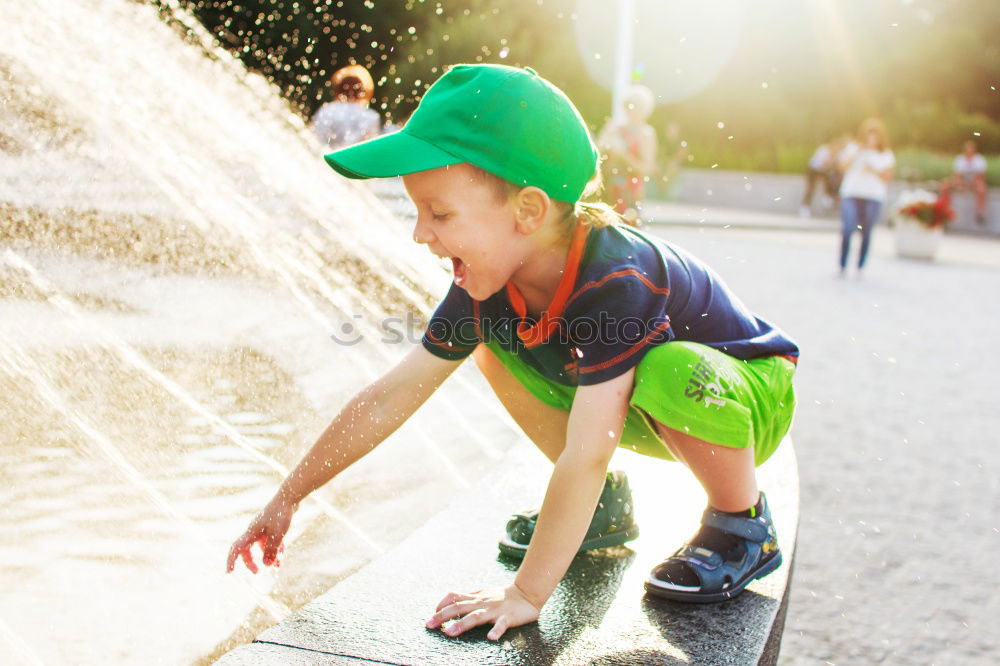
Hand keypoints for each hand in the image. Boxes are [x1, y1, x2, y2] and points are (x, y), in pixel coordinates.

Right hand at [226, 496, 296, 572]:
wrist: (289, 497)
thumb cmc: (281, 514)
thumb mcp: (277, 535)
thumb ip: (271, 550)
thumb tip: (266, 565)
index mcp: (251, 532)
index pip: (237, 548)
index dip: (231, 560)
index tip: (229, 572)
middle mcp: (254, 530)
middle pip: (247, 550)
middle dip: (251, 562)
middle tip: (256, 572)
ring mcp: (263, 528)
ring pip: (262, 547)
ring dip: (268, 556)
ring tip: (278, 565)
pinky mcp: (272, 527)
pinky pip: (270, 542)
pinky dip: (275, 549)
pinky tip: (282, 555)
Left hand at [426, 584, 541, 640]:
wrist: (526, 593)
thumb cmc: (501, 596)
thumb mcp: (482, 593)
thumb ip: (468, 597)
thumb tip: (449, 602)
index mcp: (476, 596)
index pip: (454, 596)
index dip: (442, 604)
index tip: (432, 614)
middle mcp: (482, 602)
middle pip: (459, 607)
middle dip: (443, 615)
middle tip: (429, 624)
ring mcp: (494, 610)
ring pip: (476, 616)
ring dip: (462, 624)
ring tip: (450, 632)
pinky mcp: (508, 617)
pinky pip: (501, 624)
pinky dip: (496, 630)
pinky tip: (491, 638)